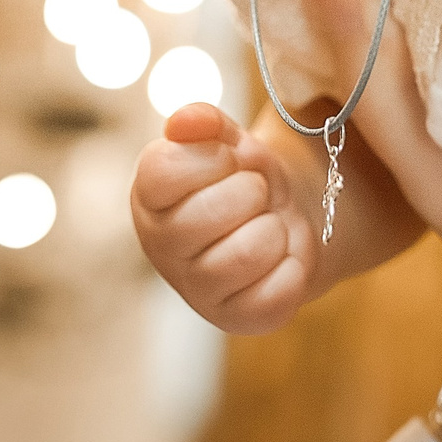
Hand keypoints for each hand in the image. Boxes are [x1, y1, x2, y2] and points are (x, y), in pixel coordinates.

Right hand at [130, 103, 318, 334]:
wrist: (289, 215)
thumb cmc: (246, 173)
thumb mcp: (227, 138)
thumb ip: (204, 122)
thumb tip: (184, 123)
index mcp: (149, 197)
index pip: (165, 171)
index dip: (213, 157)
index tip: (230, 159)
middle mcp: (161, 248)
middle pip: (207, 215)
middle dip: (251, 192)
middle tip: (256, 193)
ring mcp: (196, 290)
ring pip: (247, 254)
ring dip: (273, 228)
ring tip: (268, 223)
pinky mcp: (236, 319)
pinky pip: (275, 293)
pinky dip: (292, 266)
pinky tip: (281, 256)